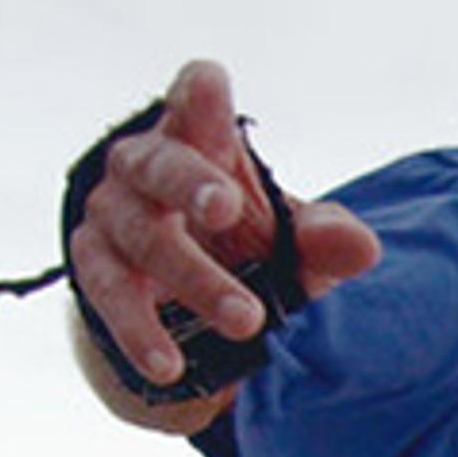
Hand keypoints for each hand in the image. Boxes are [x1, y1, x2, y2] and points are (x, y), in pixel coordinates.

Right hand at [66, 60, 383, 426]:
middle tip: (225, 209)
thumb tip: (364, 250)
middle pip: (159, 164)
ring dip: (193, 280)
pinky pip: (109, 297)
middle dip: (190, 184)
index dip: (198, 93)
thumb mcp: (289, 238)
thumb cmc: (240, 242)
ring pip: (142, 239)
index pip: (192, 95)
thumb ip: (324, 240)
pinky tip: (170, 364)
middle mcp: (144, 167)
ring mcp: (111, 215)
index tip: (210, 92)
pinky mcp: (93, 266)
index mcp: (198, 138)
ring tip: (247, 321)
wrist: (179, 300)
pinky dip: (141, 332)